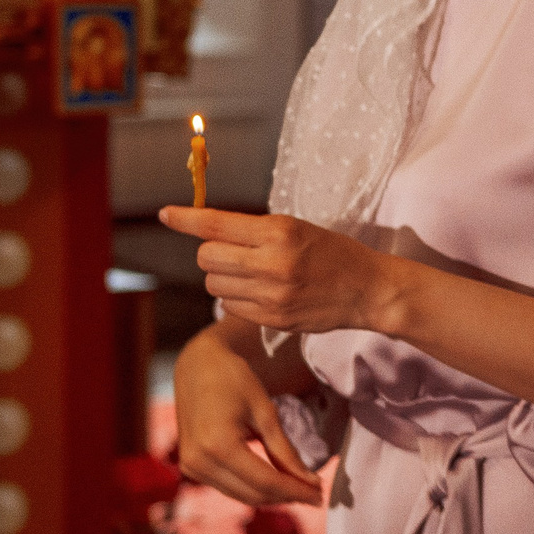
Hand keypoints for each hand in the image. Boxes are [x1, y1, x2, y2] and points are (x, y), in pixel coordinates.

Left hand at [160, 207, 396, 335]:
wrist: (367, 289)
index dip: (187, 219)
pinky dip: (236, 297)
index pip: (218, 224)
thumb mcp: (297, 228)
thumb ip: (254, 231)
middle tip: (232, 252)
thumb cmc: (332, 252)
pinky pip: (229, 306)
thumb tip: (207, 233)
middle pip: (207, 257)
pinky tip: (261, 292)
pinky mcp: (273, 319)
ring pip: (214, 284)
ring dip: (223, 277)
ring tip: (252, 274)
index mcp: (279, 232)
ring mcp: (272, 294)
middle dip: (211, 253)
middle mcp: (272, 263)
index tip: (166, 214)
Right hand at [172, 325, 323, 506]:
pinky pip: (228, 487)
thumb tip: (309, 481)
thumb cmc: (234, 380)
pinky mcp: (191, 467)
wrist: (198, 365)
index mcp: (218, 446)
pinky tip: (276, 483)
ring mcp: (191, 467)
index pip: (265, 481)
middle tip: (316, 494)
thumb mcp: (265, 412)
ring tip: (301, 490)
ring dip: (272, 497)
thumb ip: (285, 451)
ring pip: (241, 495)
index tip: (320, 495)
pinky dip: (253, 488)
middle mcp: (200, 462)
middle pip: (253, 493)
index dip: (296, 491)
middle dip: (287, 497)